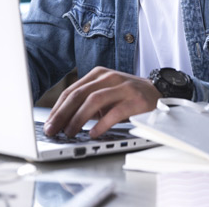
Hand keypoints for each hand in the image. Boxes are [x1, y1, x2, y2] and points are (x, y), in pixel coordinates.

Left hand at [43, 66, 160, 138]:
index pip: (72, 90)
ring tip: (70, 133)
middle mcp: (109, 78)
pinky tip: (94, 134)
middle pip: (79, 94)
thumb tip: (63, 121)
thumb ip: (88, 102)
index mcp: (98, 75)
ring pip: (94, 100)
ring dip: (78, 118)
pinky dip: (102, 124)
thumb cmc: (128, 97)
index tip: (49, 123)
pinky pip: (115, 112)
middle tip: (53, 130)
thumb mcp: (106, 94)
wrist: (160, 92)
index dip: (58, 108)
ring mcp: (123, 87)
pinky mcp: (136, 100)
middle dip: (63, 114)